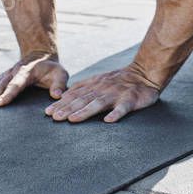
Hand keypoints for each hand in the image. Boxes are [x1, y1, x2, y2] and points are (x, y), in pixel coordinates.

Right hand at [0, 54, 68, 106]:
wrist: (41, 56)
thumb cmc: (52, 69)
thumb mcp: (61, 74)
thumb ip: (60, 84)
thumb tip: (57, 95)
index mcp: (27, 73)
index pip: (16, 84)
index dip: (8, 93)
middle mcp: (13, 73)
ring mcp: (6, 74)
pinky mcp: (2, 77)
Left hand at [45, 64, 159, 122]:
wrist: (144, 73)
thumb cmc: (120, 80)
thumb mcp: (99, 80)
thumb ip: (83, 88)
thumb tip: (63, 96)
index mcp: (94, 85)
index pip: (75, 95)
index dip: (61, 103)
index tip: (48, 112)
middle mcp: (103, 89)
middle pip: (83, 99)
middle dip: (68, 108)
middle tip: (55, 118)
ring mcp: (116, 94)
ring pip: (99, 103)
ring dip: (85, 111)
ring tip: (73, 119)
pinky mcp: (130, 99)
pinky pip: (123, 107)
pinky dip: (116, 113)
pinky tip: (109, 121)